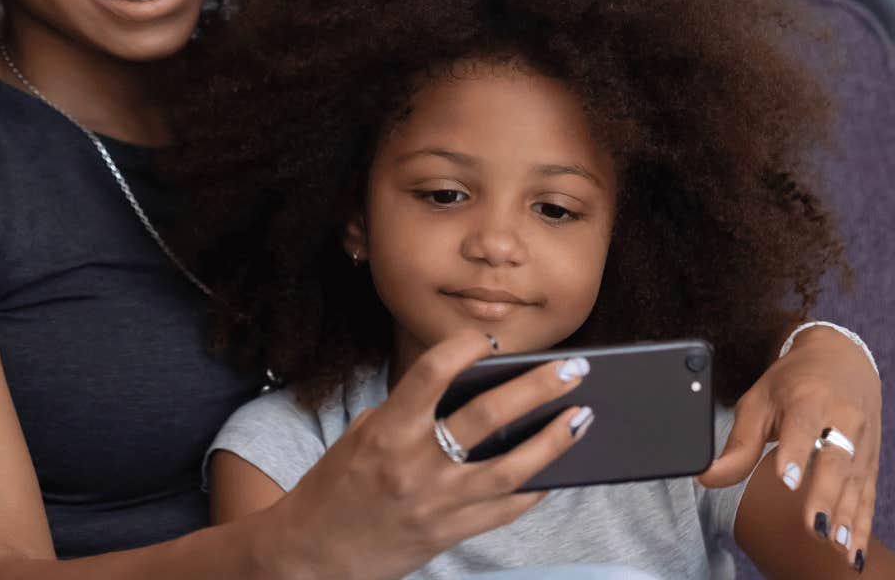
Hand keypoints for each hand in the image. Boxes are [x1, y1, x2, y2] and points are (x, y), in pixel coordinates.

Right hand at [260, 332, 590, 579]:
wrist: (311, 555)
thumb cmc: (337, 486)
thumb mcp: (363, 435)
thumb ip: (411, 412)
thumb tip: (473, 391)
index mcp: (387, 431)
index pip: (433, 373)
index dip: (466, 347)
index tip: (490, 339)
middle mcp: (415, 465)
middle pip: (488, 416)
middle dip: (536, 387)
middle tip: (573, 368)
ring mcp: (437, 503)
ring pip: (511, 468)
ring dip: (553, 440)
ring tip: (582, 416)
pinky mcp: (450, 534)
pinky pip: (505, 509)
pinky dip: (536, 487)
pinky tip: (558, 468)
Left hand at [698, 325, 881, 569]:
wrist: (842, 358)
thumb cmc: (793, 383)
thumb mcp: (759, 401)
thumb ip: (738, 443)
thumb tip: (706, 476)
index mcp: (808, 398)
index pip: (802, 426)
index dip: (794, 452)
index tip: (785, 480)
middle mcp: (842, 418)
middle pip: (834, 459)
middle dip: (825, 495)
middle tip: (813, 526)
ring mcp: (861, 441)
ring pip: (855, 481)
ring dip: (847, 516)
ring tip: (836, 545)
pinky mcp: (871, 461)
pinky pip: (868, 496)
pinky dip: (863, 525)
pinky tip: (854, 553)